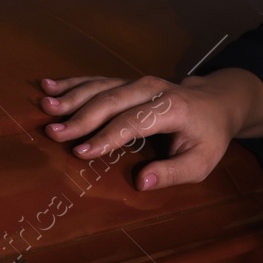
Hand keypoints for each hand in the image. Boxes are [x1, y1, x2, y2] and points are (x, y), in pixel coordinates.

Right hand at [37, 68, 262, 189]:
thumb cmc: (208, 137)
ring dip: (71, 96)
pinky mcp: (127, 82)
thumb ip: (173, 173)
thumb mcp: (201, 162)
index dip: (107, 137)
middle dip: (80, 116)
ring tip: (45, 105)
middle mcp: (153, 89)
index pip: (134, 122)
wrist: (217, 101)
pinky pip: (97, 80)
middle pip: (112, 101)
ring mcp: (138, 82)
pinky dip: (72, 83)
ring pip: (101, 87)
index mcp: (173, 108)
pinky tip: (49, 85)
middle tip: (53, 132)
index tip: (82, 152)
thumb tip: (142, 183)